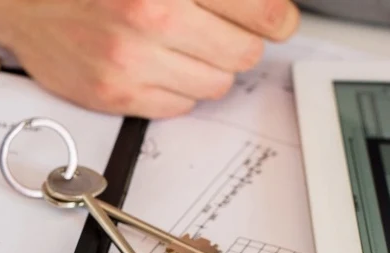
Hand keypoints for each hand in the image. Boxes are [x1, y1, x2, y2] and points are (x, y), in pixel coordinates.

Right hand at [0, 0, 299, 117]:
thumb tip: (263, 7)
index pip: (260, 11)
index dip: (276, 17)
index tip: (277, 20)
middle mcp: (149, 18)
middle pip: (243, 54)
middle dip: (240, 42)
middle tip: (225, 30)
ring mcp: (129, 63)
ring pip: (215, 85)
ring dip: (209, 67)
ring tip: (183, 45)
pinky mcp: (112, 95)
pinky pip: (178, 107)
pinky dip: (177, 89)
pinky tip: (157, 63)